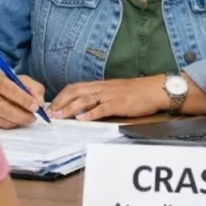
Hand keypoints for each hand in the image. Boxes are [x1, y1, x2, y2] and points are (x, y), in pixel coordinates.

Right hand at [0, 67, 44, 128]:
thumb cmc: (4, 84)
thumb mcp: (19, 79)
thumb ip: (33, 88)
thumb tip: (40, 103)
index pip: (9, 89)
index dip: (23, 98)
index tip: (36, 107)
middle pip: (2, 107)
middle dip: (20, 114)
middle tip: (33, 117)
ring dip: (16, 121)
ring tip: (28, 120)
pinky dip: (10, 125)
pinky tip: (17, 122)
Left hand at [48, 77, 168, 121]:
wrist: (155, 89)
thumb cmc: (136, 92)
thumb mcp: (114, 91)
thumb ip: (99, 97)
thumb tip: (83, 106)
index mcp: (99, 85)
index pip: (75, 87)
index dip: (61, 96)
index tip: (51, 106)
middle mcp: (102, 88)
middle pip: (75, 92)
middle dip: (60, 102)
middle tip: (49, 113)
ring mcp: (110, 96)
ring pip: (85, 100)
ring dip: (70, 108)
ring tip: (59, 116)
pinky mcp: (119, 104)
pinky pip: (102, 108)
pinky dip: (91, 114)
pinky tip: (82, 119)